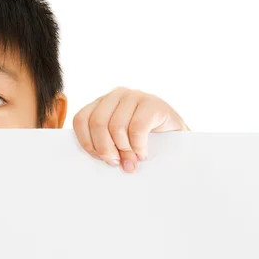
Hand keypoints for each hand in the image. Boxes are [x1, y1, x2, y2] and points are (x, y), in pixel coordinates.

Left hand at [73, 87, 188, 172]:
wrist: (177, 138)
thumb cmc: (142, 141)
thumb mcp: (119, 141)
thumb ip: (106, 144)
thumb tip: (102, 159)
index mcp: (101, 103)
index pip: (81, 119)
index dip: (86, 141)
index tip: (98, 158)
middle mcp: (116, 95)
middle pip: (98, 123)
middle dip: (105, 148)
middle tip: (115, 163)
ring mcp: (135, 96)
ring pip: (116, 126)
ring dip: (123, 149)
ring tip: (131, 161)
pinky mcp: (152, 103)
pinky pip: (137, 128)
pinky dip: (138, 146)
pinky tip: (143, 154)